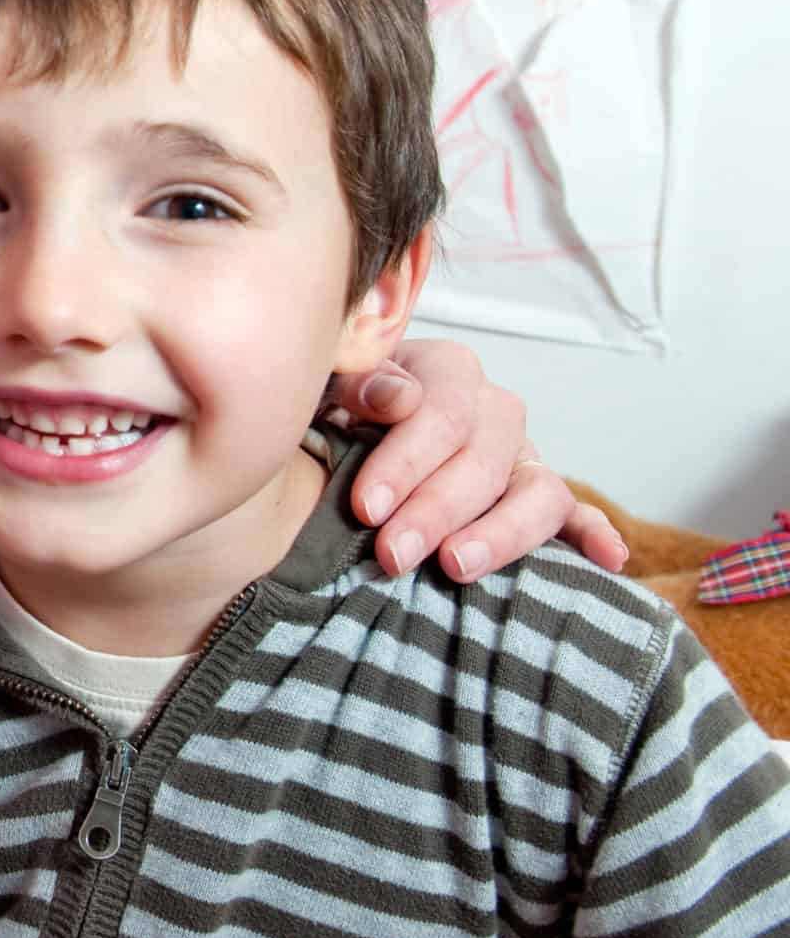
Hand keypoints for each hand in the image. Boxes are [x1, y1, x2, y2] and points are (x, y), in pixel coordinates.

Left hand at [332, 338, 625, 580]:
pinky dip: (594, 532)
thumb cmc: (332, 407)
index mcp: (447, 370)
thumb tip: (400, 399)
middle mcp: (494, 408)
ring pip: (536, 491)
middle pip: (483, 461)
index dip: (405, 462)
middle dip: (435, 511)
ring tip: (457, 567)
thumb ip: (356, 382)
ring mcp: (521, 454)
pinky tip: (609, 559)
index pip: (443, 413)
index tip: (364, 508)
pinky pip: (573, 513)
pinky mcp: (536, 496)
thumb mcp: (329, 384)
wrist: (339, 428)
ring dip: (500, 534)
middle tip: (391, 554)